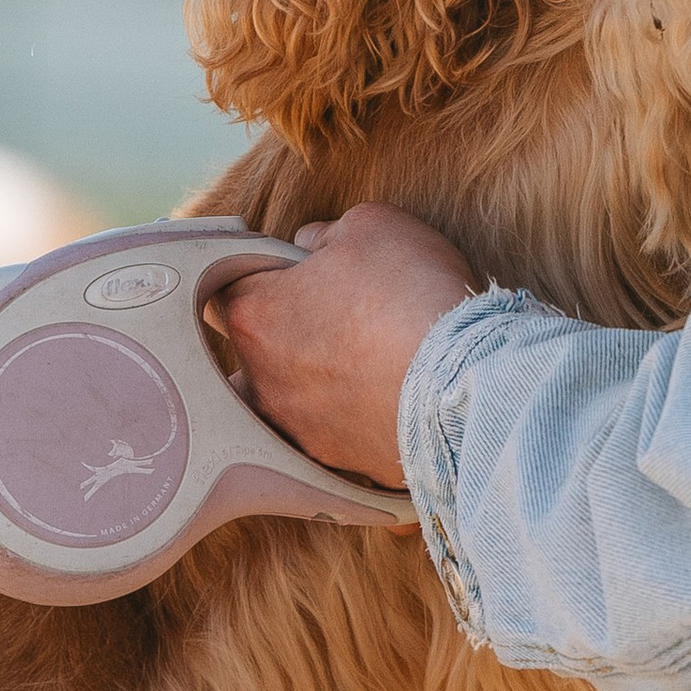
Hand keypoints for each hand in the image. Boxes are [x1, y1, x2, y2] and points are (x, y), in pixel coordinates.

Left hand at [217, 205, 480, 487]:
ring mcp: (293, 428)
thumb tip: (311, 248)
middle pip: (252, 351)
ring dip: (307, 386)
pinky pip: (326, 438)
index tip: (301, 272)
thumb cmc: (410, 293)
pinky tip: (380, 405)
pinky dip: (345, 423)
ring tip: (356, 371)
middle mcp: (259, 380)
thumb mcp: (371, 227)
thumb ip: (326, 234)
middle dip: (283, 334)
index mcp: (254, 314)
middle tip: (337, 319)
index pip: (228, 288)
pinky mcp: (332, 463)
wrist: (462, 384)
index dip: (266, 275)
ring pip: (282, 403)